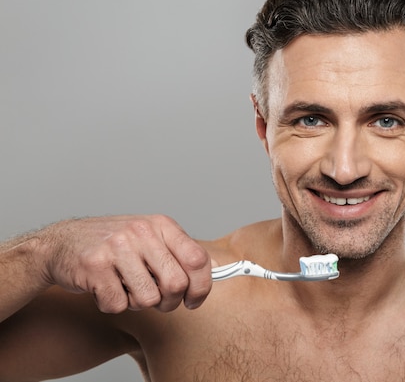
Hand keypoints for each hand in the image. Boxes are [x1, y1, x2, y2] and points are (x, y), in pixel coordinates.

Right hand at [39, 215, 212, 312]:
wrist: (62, 242)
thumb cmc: (113, 244)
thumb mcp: (151, 237)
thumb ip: (180, 251)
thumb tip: (218, 267)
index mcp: (161, 225)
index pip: (197, 259)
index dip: (201, 287)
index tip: (193, 300)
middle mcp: (141, 232)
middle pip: (176, 284)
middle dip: (169, 302)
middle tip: (156, 300)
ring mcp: (117, 247)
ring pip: (148, 299)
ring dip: (137, 303)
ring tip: (125, 287)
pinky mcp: (94, 266)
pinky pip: (118, 304)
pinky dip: (112, 304)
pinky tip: (104, 288)